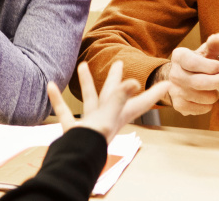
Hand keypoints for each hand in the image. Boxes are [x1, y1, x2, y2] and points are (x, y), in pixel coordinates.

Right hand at [47, 62, 170, 142]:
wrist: (76, 157)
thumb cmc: (97, 136)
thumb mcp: (111, 113)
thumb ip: (120, 96)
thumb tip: (134, 81)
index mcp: (120, 114)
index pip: (142, 101)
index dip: (155, 92)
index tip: (167, 83)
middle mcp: (107, 118)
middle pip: (114, 94)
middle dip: (116, 79)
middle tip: (119, 62)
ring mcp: (90, 124)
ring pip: (89, 99)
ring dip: (86, 83)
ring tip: (82, 65)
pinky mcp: (73, 130)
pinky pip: (65, 111)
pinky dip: (58, 99)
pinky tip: (51, 86)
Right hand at [153, 33, 218, 115]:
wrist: (177, 79)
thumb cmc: (195, 64)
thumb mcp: (203, 52)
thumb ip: (214, 44)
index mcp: (179, 57)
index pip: (194, 63)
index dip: (212, 67)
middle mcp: (174, 74)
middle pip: (202, 83)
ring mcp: (176, 91)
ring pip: (206, 97)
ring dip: (217, 93)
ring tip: (215, 87)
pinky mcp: (180, 106)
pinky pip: (204, 108)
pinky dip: (210, 103)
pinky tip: (207, 95)